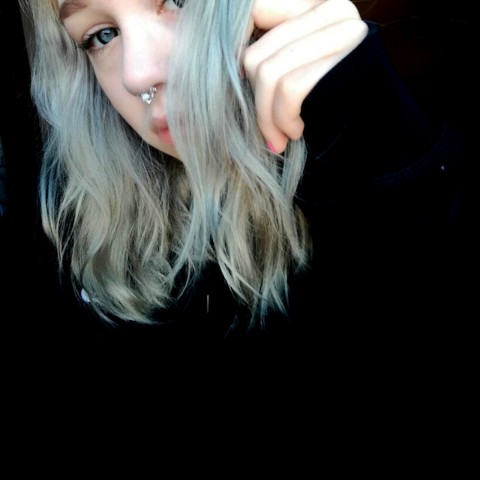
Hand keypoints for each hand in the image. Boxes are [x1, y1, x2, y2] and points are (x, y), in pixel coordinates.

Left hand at [244, 0, 367, 153]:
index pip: (256, 11)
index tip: (247, 88)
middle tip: (267, 132)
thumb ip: (272, 50)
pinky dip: (283, 120)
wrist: (378, 128)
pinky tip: (295, 133)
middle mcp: (332, 7)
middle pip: (256, 54)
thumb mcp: (297, 68)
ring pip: (267, 73)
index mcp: (316, 2)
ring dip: (266, 119)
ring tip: (278, 138)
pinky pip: (288, 91)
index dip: (240, 54)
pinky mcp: (345, 60)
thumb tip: (230, 54)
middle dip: (254, 103)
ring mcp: (342, 31)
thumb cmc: (331, 103)